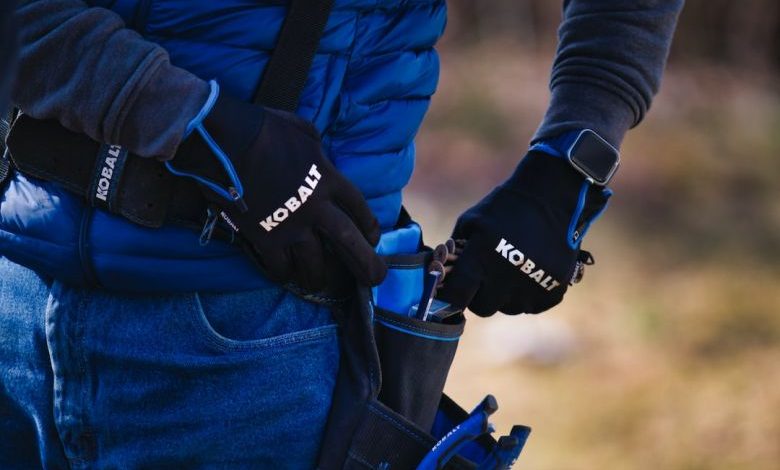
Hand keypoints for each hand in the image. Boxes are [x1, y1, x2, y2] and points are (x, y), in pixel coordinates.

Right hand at [168, 83, 386, 291]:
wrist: (226, 141)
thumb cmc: (263, 129)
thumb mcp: (302, 130)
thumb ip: (316, 146)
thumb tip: (317, 150)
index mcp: (329, 178)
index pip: (359, 208)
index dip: (369, 225)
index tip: (373, 238)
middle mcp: (317, 207)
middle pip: (350, 243)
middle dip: (366, 264)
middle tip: (375, 278)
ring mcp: (292, 225)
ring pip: (315, 264)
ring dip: (318, 277)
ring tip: (318, 284)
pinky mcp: (266, 237)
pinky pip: (280, 266)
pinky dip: (283, 274)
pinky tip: (283, 275)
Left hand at [437, 151, 610, 314]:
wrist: (551, 197)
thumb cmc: (504, 208)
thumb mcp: (470, 222)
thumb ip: (454, 252)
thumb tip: (442, 276)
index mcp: (481, 260)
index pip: (456, 299)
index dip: (452, 297)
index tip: (455, 291)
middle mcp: (505, 280)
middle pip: (483, 307)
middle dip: (480, 294)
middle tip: (486, 274)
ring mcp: (531, 288)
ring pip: (509, 308)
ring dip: (505, 295)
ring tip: (511, 268)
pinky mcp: (553, 292)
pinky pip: (532, 306)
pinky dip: (529, 294)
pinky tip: (530, 271)